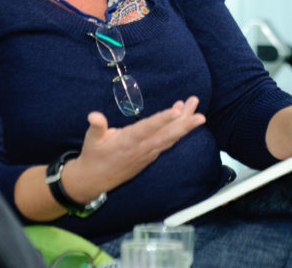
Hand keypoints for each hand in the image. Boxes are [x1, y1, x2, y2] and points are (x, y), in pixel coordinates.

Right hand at [61, 96, 205, 203]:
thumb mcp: (91, 140)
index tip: (177, 111)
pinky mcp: (150, 155)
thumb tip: (94, 116)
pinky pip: (168, 142)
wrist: (94, 181)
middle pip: (167, 135)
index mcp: (128, 141)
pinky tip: (185, 118)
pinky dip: (178, 130)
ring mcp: (148, 153)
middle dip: (184, 124)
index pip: (148, 128)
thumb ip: (96, 127)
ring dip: (185, 124)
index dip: (163, 120)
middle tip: (200, 115)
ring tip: (197, 110)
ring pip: (170, 138)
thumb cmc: (93, 156)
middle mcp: (142, 148)